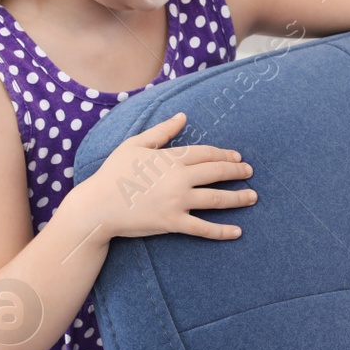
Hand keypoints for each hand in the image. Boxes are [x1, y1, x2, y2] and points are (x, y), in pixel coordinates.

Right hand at [84, 112, 256, 240]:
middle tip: (249, 172)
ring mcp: (178, 201)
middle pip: (217, 172)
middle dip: (237, 172)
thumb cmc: (113, 173)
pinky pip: (203, 228)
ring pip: (217, 199)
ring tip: (252, 196)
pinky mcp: (173, 222)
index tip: (237, 157)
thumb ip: (162, 131)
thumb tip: (183, 116)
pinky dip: (222, 231)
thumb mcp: (135, 145)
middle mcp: (179, 178)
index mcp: (171, 158)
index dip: (226, 155)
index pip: (207, 153)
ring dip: (239, 197)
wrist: (97, 206)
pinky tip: (237, 232)